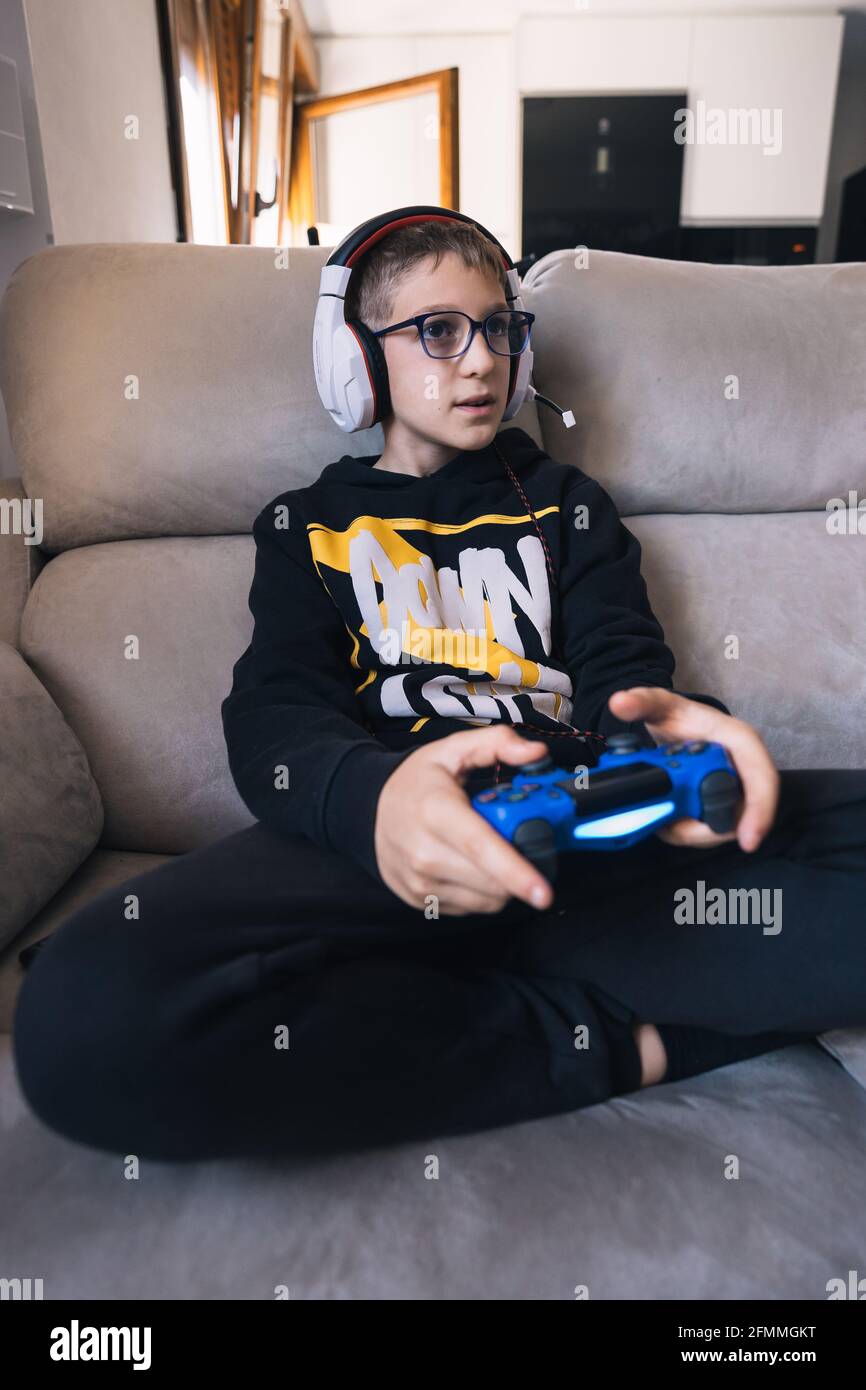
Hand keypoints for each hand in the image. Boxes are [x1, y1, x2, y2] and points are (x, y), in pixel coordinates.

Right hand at [374, 725, 555, 915]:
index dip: (516, 872)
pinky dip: (482, 890)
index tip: (543, 892)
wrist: (368, 810)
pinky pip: (471, 908)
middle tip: (517, 841)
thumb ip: (499, 743)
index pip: (480, 847)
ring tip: (490, 852)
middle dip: (520, 868)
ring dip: (502, 883)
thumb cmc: (416, 782)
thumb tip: (537, 753)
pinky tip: (470, 865)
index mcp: (436, 810)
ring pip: (487, 900)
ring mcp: (421, 881)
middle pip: (492, 882)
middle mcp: (424, 852)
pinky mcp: (421, 900)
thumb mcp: (453, 749)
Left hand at [606, 687, 778, 852]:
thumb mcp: (660, 705)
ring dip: (693, 833)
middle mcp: (745, 768)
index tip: (747, 840)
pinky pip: (712, 828)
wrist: (676, 727)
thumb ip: (642, 702)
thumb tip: (619, 702)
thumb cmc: (678, 716)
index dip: (760, 809)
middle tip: (672, 830)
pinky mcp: (723, 803)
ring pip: (724, 826)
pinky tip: (669, 823)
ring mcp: (737, 789)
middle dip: (706, 830)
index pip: (761, 777)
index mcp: (740, 742)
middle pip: (742, 813)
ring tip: (664, 824)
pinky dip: (689, 831)